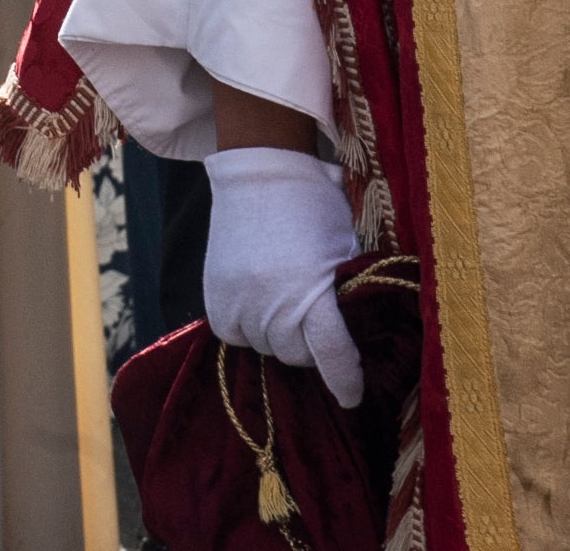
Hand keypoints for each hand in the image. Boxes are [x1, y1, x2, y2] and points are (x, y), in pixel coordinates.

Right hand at [200, 147, 363, 407]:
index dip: (346, 381)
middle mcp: (269, 302)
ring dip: (279, 338)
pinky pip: (233, 334)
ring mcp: (237, 298)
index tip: (352, 398)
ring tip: (288, 312)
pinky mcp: (213, 292)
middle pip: (295, 355)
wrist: (262, 172)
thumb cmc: (317, 208)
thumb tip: (356, 338)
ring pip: (264, 347)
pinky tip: (260, 311)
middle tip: (319, 327)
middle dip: (311, 349)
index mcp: (311, 292)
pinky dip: (249, 330)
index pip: (331, 355)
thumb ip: (347, 298)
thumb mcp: (345, 253)